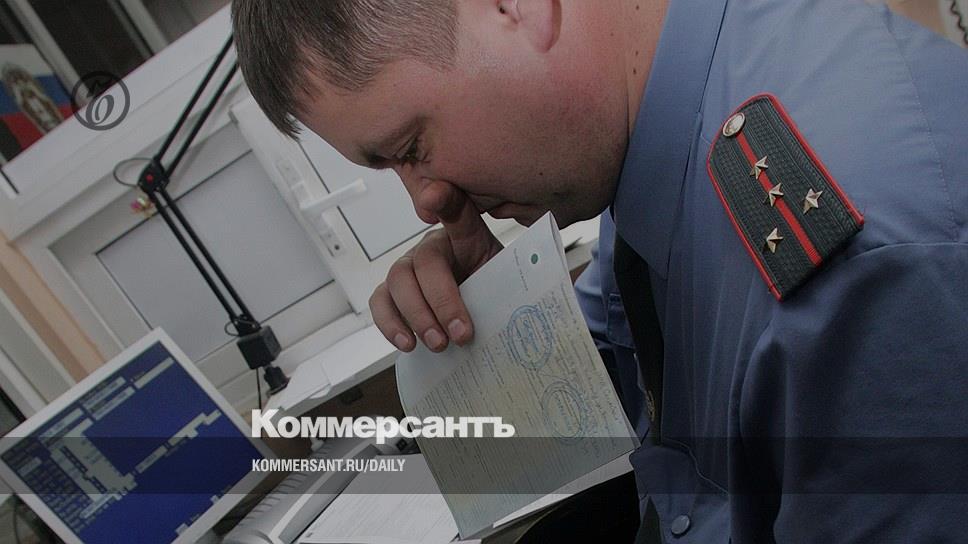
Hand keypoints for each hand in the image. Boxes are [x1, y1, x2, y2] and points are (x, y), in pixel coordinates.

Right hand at [370, 182, 502, 351]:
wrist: (481, 310)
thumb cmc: (495, 290)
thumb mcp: (511, 277)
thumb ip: (513, 276)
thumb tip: (533, 291)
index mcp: (463, 234)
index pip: (454, 211)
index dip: (442, 200)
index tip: (433, 197)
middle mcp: (430, 247)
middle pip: (423, 262)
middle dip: (441, 300)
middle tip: (461, 335)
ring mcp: (407, 268)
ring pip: (397, 282)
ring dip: (416, 316)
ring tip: (437, 345)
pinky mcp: (392, 293)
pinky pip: (380, 302)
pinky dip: (390, 324)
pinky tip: (408, 345)